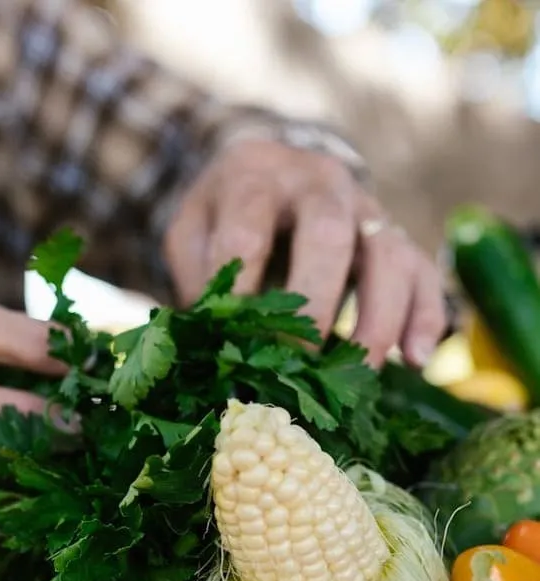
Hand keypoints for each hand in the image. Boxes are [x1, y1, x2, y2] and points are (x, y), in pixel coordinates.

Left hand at [163, 138, 446, 367]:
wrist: (268, 171)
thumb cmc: (224, 215)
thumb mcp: (192, 234)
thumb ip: (200, 279)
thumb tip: (215, 346)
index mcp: (254, 178)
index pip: (247, 232)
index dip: (241, 289)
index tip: (235, 342)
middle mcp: (317, 183)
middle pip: (327, 236)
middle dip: (315, 304)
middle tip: (300, 363)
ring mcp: (364, 207)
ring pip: (387, 254)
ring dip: (377, 319)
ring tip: (361, 373)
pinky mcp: (395, 235)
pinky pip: (422, 271)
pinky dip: (424, 316)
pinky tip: (414, 360)